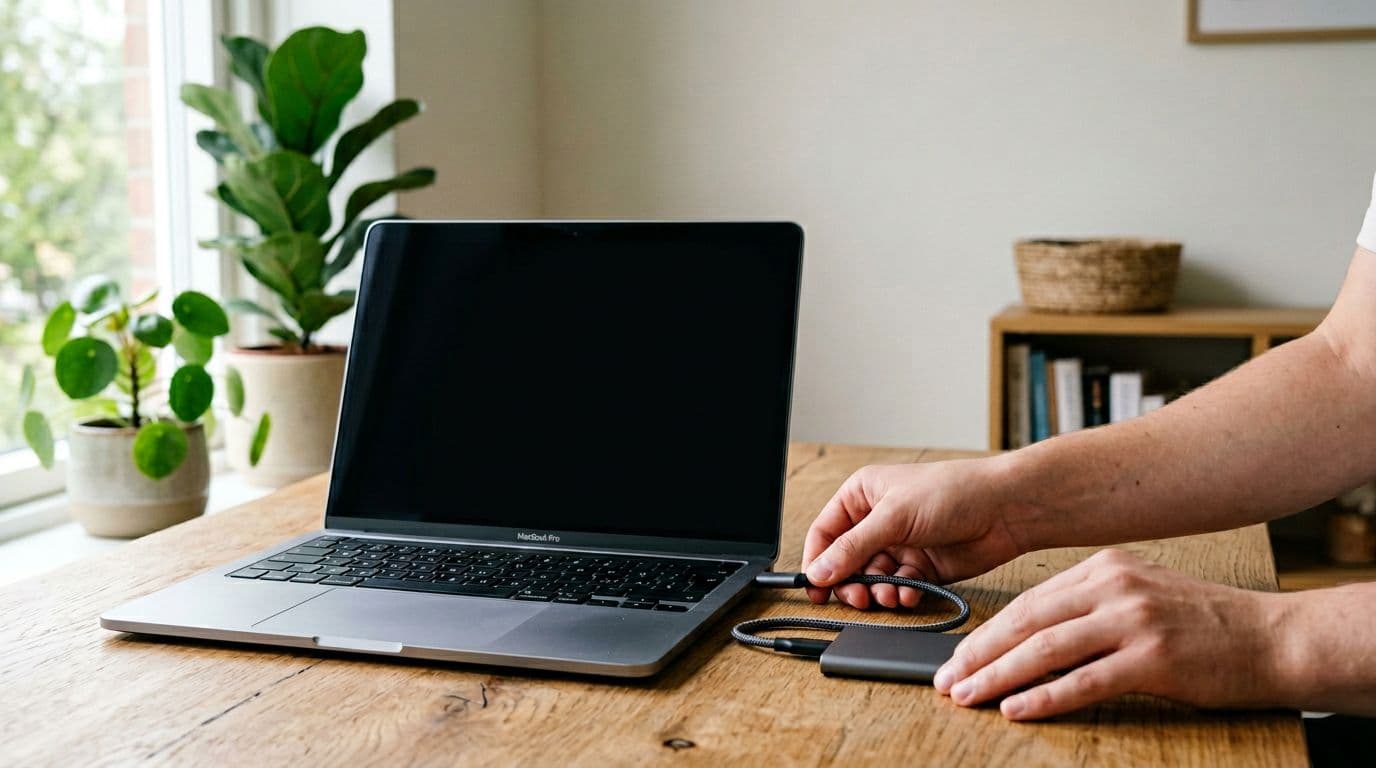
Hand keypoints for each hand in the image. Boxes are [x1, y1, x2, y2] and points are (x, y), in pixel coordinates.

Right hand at [801, 459, 1026, 608]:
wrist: (1005, 509)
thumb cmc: (953, 492)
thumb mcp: (894, 517)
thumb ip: (853, 548)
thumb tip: (819, 572)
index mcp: (862, 496)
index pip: (825, 533)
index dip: (817, 561)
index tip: (815, 588)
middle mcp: (877, 521)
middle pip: (845, 562)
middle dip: (850, 582)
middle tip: (857, 598)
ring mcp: (899, 545)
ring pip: (872, 579)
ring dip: (877, 591)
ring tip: (889, 596)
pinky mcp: (921, 567)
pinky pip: (898, 587)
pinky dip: (900, 594)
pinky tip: (909, 594)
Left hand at [933, 549, 1285, 719]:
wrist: (1272, 639)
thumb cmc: (1204, 624)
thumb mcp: (1140, 594)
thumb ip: (1088, 606)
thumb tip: (1028, 636)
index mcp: (1104, 568)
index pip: (1028, 603)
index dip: (985, 633)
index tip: (955, 657)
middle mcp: (1114, 587)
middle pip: (1027, 623)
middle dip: (978, 654)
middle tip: (946, 680)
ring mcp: (1133, 621)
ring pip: (1046, 650)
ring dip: (999, 677)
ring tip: (968, 696)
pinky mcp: (1153, 659)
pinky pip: (1084, 681)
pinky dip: (1045, 698)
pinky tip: (1016, 710)